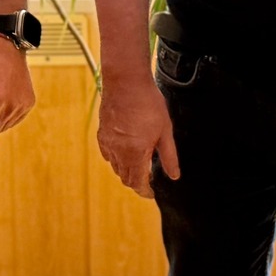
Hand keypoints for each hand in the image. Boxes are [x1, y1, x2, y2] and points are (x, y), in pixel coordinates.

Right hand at [98, 73, 178, 198]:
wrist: (126, 82)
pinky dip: (116, 159)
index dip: (145, 191)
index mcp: (135, 153)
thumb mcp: (165, 131)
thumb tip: (174, 176)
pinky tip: (125, 151)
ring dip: (127, 170)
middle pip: (125, 178)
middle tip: (149, 178)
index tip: (152, 193)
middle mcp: (118, 152)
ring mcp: (107, 143)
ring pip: (116, 167)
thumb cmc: (148, 104)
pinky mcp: (101, 134)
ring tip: (140, 163)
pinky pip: (107, 155)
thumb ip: (169, 156)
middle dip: (137, 182)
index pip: (137, 183)